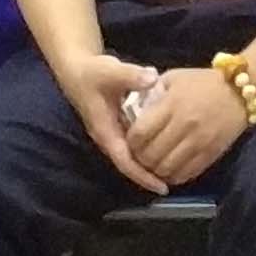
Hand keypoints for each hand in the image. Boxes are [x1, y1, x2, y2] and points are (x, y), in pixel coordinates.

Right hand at [56, 55, 165, 194]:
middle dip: (151, 174)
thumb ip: (131, 75)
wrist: (76, 67)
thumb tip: (153, 79)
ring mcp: (114, 132)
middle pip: (131, 164)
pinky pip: (135, 143)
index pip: (125, 162)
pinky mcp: (119, 124)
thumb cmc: (92, 72)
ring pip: (133, 154)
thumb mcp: (110, 71)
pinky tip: (169, 144)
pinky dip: (150, 147)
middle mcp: (109, 137)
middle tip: (178, 180)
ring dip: (151, 163)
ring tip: (177, 168)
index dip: (143, 176)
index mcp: (105, 132)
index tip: (162, 187)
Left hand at [125, 65, 250, 186]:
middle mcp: (183, 126)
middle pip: (150, 155)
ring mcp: (198, 142)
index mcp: (171, 105)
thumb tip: (134, 109)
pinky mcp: (210, 154)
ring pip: (166, 169)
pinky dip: (174, 176)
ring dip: (156, 170)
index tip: (132, 140)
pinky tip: (171, 169)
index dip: (131, 141)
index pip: (140, 133)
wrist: (241, 89)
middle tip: (141, 155)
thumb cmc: (204, 81)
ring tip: (155, 164)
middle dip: (141, 159)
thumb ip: (152, 93)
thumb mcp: (174, 78)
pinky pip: (186, 174)